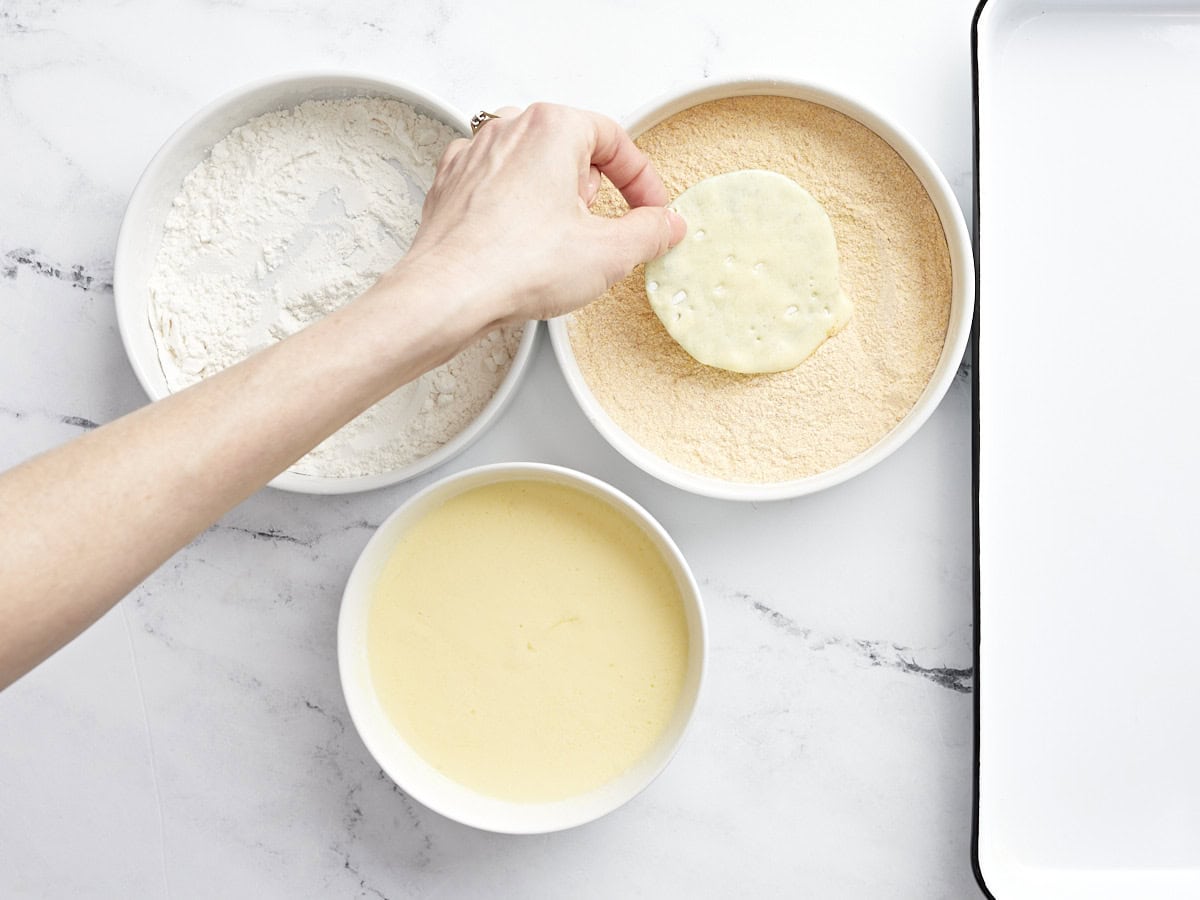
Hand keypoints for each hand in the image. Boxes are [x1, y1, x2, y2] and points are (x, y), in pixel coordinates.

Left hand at [401, 103, 686, 325]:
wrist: (447, 295)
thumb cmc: (513, 265)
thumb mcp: (608, 253)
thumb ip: (649, 233)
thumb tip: (665, 226)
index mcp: (552, 127)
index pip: (616, 141)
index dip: (642, 182)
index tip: (651, 210)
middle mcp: (508, 129)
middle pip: (573, 150)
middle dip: (594, 191)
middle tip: (600, 231)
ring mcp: (474, 156)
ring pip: (533, 167)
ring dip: (555, 201)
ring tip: (557, 244)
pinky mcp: (452, 186)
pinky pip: (498, 188)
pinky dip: (517, 212)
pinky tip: (523, 248)